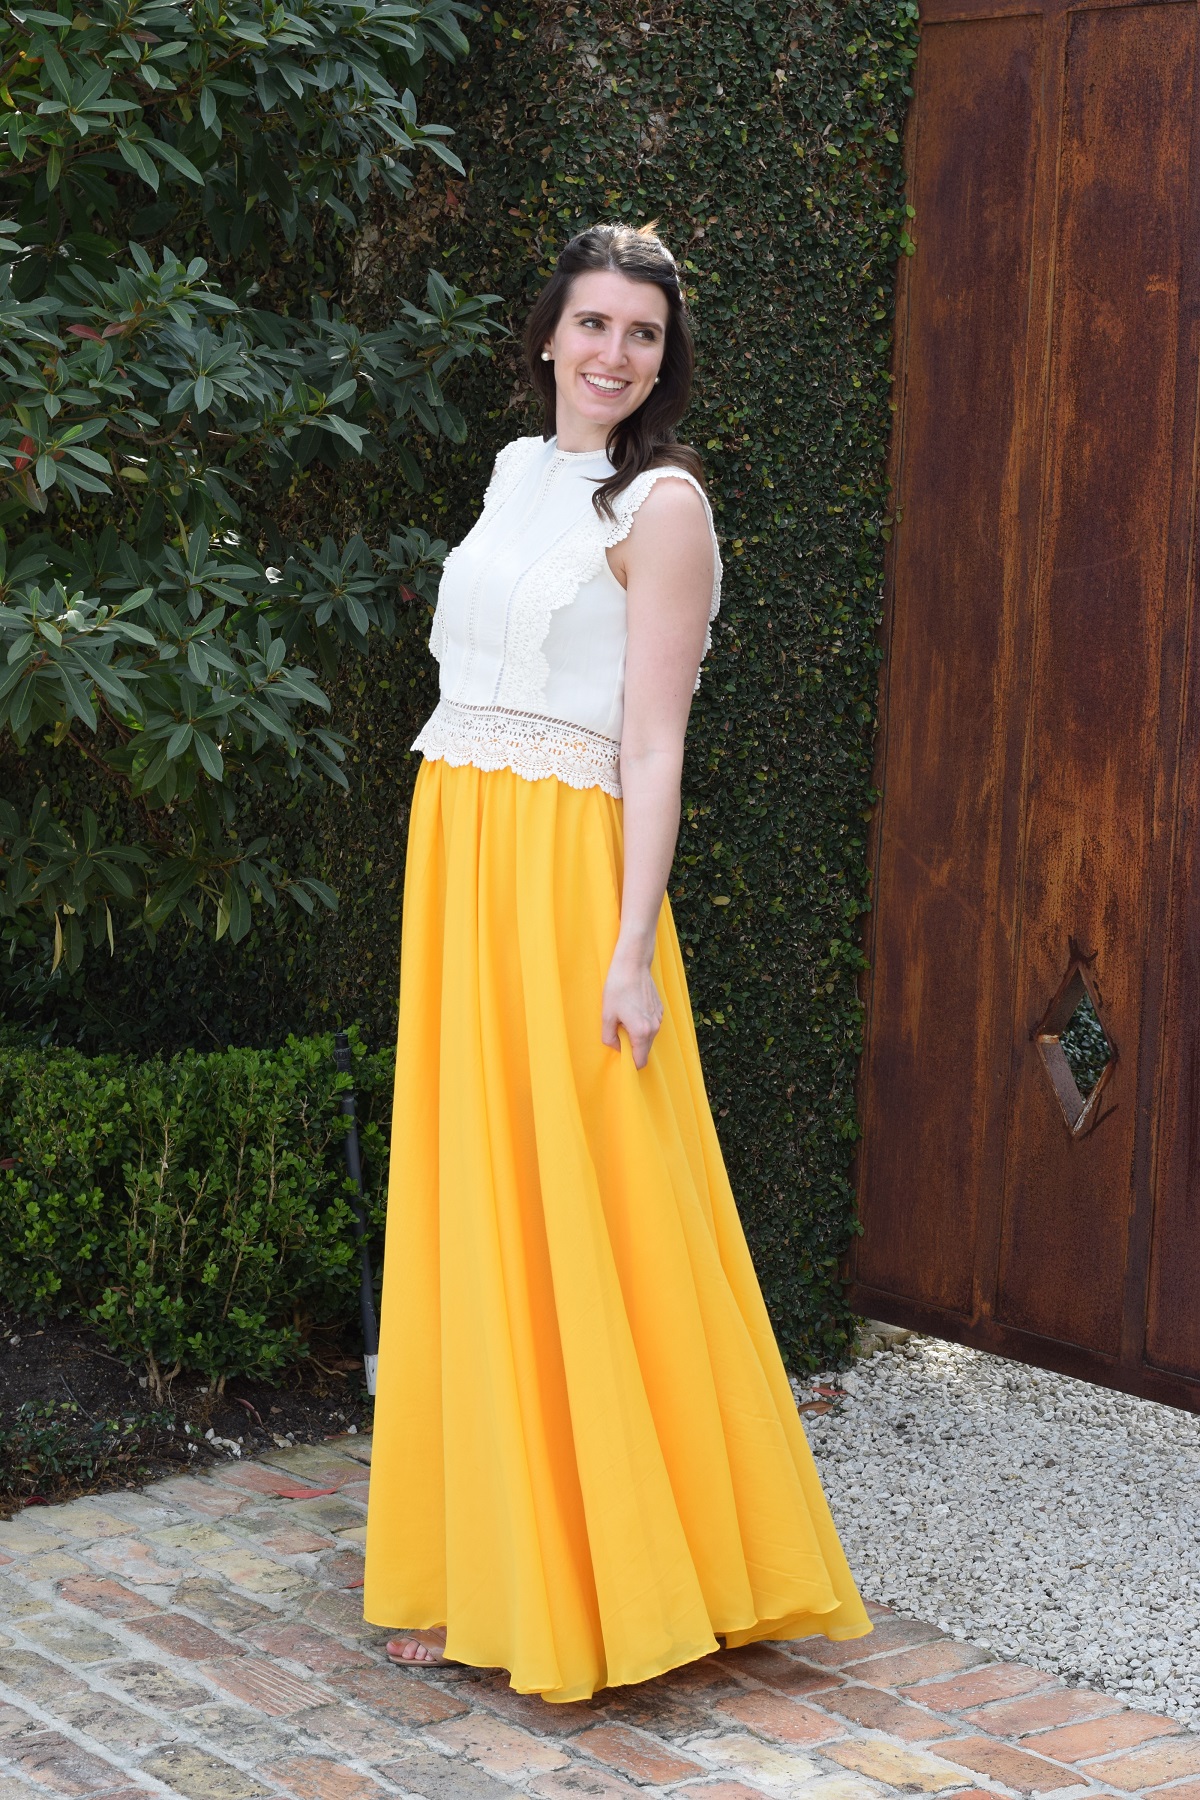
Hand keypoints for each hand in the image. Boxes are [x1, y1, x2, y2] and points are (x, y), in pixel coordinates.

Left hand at [601, 951, 663, 1069]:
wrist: (633, 965)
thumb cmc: (617, 989)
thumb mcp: (607, 1016)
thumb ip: (609, 1038)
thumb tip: (617, 1047)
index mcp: (641, 1032)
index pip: (640, 1061)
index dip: (630, 1063)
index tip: (621, 1057)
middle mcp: (654, 1027)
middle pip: (645, 1050)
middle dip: (633, 1048)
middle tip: (618, 1034)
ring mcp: (659, 1018)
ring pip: (648, 1037)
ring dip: (637, 1035)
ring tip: (624, 1018)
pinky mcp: (660, 1009)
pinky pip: (651, 1025)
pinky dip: (643, 1024)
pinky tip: (632, 1009)